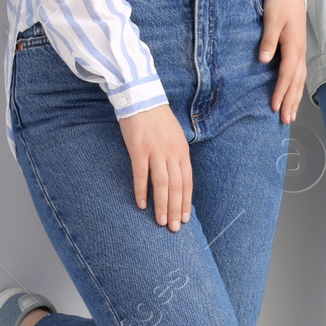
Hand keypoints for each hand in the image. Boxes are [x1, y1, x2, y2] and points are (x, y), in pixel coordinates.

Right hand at [118, 105, 191, 231]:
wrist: (141, 98)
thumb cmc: (158, 120)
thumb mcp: (175, 138)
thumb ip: (177, 157)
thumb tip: (178, 179)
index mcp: (182, 152)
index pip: (187, 182)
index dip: (185, 202)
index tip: (185, 218)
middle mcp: (172, 153)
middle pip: (176, 187)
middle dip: (175, 209)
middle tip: (174, 228)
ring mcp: (155, 151)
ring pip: (162, 184)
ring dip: (162, 205)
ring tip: (161, 222)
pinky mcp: (138, 149)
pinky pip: (141, 174)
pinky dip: (141, 191)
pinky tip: (141, 205)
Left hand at [259, 0, 306, 123]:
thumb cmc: (280, 4)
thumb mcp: (271, 18)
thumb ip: (268, 40)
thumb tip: (264, 59)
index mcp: (293, 46)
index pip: (286, 74)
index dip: (280, 92)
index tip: (274, 106)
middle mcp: (299, 53)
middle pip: (296, 83)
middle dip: (291, 102)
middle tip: (286, 120)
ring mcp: (301, 53)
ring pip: (299, 81)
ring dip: (295, 99)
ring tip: (291, 115)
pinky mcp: (298, 52)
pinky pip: (299, 76)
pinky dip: (296, 89)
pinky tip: (293, 97)